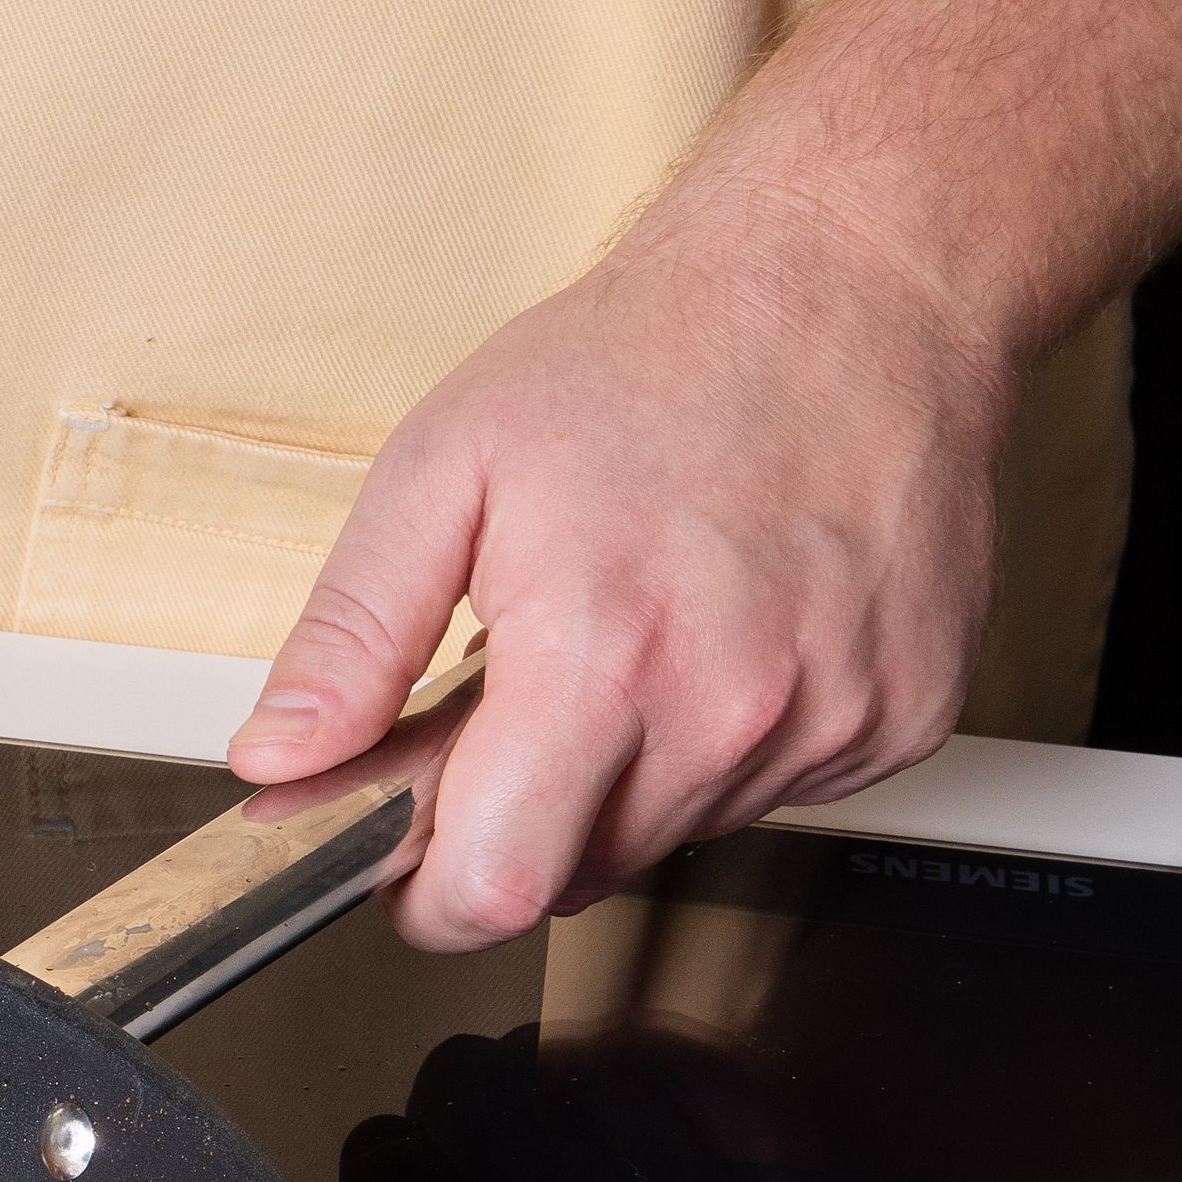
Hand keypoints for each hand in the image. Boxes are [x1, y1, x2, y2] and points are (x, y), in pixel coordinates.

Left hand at [226, 191, 1019, 948]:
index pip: (496, 889)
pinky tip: (717, 637)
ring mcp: (831, 720)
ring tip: (623, 637)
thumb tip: (280, 755)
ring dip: (618, 777)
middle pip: (577, 873)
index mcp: (601, 657)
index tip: (402, 864)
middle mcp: (730, 709)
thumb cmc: (651, 358)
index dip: (428, 897)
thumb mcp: (443, 470)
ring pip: (672, 834)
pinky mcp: (901, 718)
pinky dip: (720, 745)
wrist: (853, 283)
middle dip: (513, 820)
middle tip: (506, 696)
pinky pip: (771, 793)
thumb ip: (352, 637)